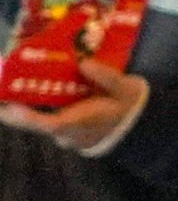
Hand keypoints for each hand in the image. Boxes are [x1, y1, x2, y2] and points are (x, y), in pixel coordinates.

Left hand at [0, 59, 146, 154]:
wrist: (142, 127)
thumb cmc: (131, 108)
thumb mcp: (125, 88)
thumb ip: (106, 76)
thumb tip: (84, 62)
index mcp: (79, 124)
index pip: (46, 124)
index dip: (22, 116)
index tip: (7, 104)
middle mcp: (66, 134)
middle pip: (35, 121)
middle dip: (19, 105)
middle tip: (9, 82)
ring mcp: (65, 137)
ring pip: (41, 121)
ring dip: (30, 106)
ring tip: (21, 83)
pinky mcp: (67, 134)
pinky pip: (48, 121)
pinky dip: (41, 109)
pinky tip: (42, 91)